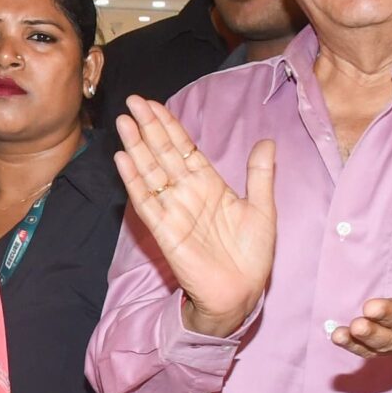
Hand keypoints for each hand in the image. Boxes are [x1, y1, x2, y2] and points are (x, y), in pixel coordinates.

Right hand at [113, 97, 276, 337]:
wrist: (242, 291)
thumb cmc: (252, 254)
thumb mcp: (263, 209)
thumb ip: (260, 175)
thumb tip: (267, 142)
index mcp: (209, 184)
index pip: (184, 148)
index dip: (169, 126)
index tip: (154, 104)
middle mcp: (187, 193)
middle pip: (163, 153)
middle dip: (148, 127)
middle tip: (133, 101)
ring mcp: (174, 209)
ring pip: (151, 171)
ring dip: (137, 147)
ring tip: (124, 123)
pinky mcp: (165, 230)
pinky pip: (147, 201)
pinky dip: (135, 180)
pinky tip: (124, 159)